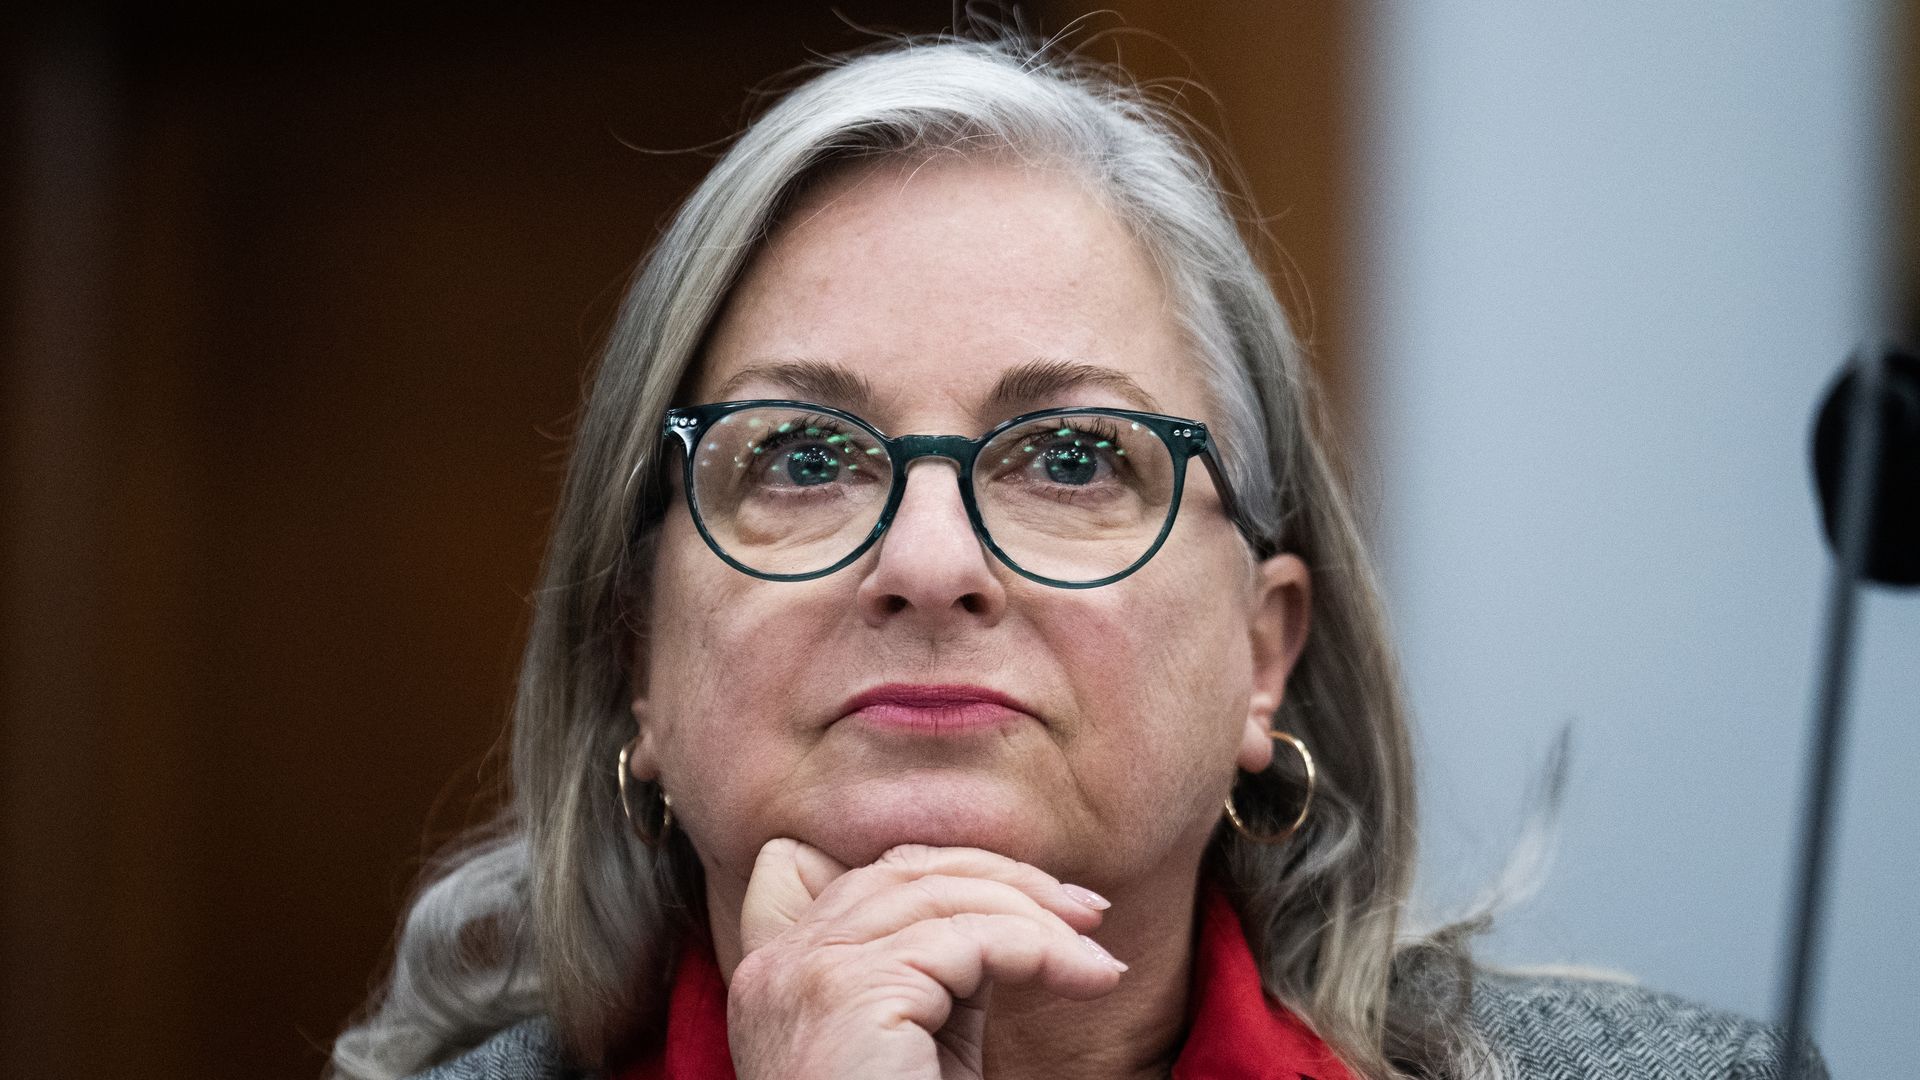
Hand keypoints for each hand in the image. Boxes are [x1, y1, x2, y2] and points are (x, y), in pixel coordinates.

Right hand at [728, 840, 1126, 1079]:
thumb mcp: (920, 1043)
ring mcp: (806, 974)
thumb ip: (934, 969)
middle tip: (1087, 913)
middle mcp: (777, 966)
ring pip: (942, 897)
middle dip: (1008, 880)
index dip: (956, 868)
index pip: (868, 877)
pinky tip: (1086, 977)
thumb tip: (1002, 905)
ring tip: (1096, 959)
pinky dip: (1042, 951)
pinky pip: (970, 941)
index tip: (1040, 897)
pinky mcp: (851, 992)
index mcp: (779, 975)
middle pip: (906, 871)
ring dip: (1038, 918)